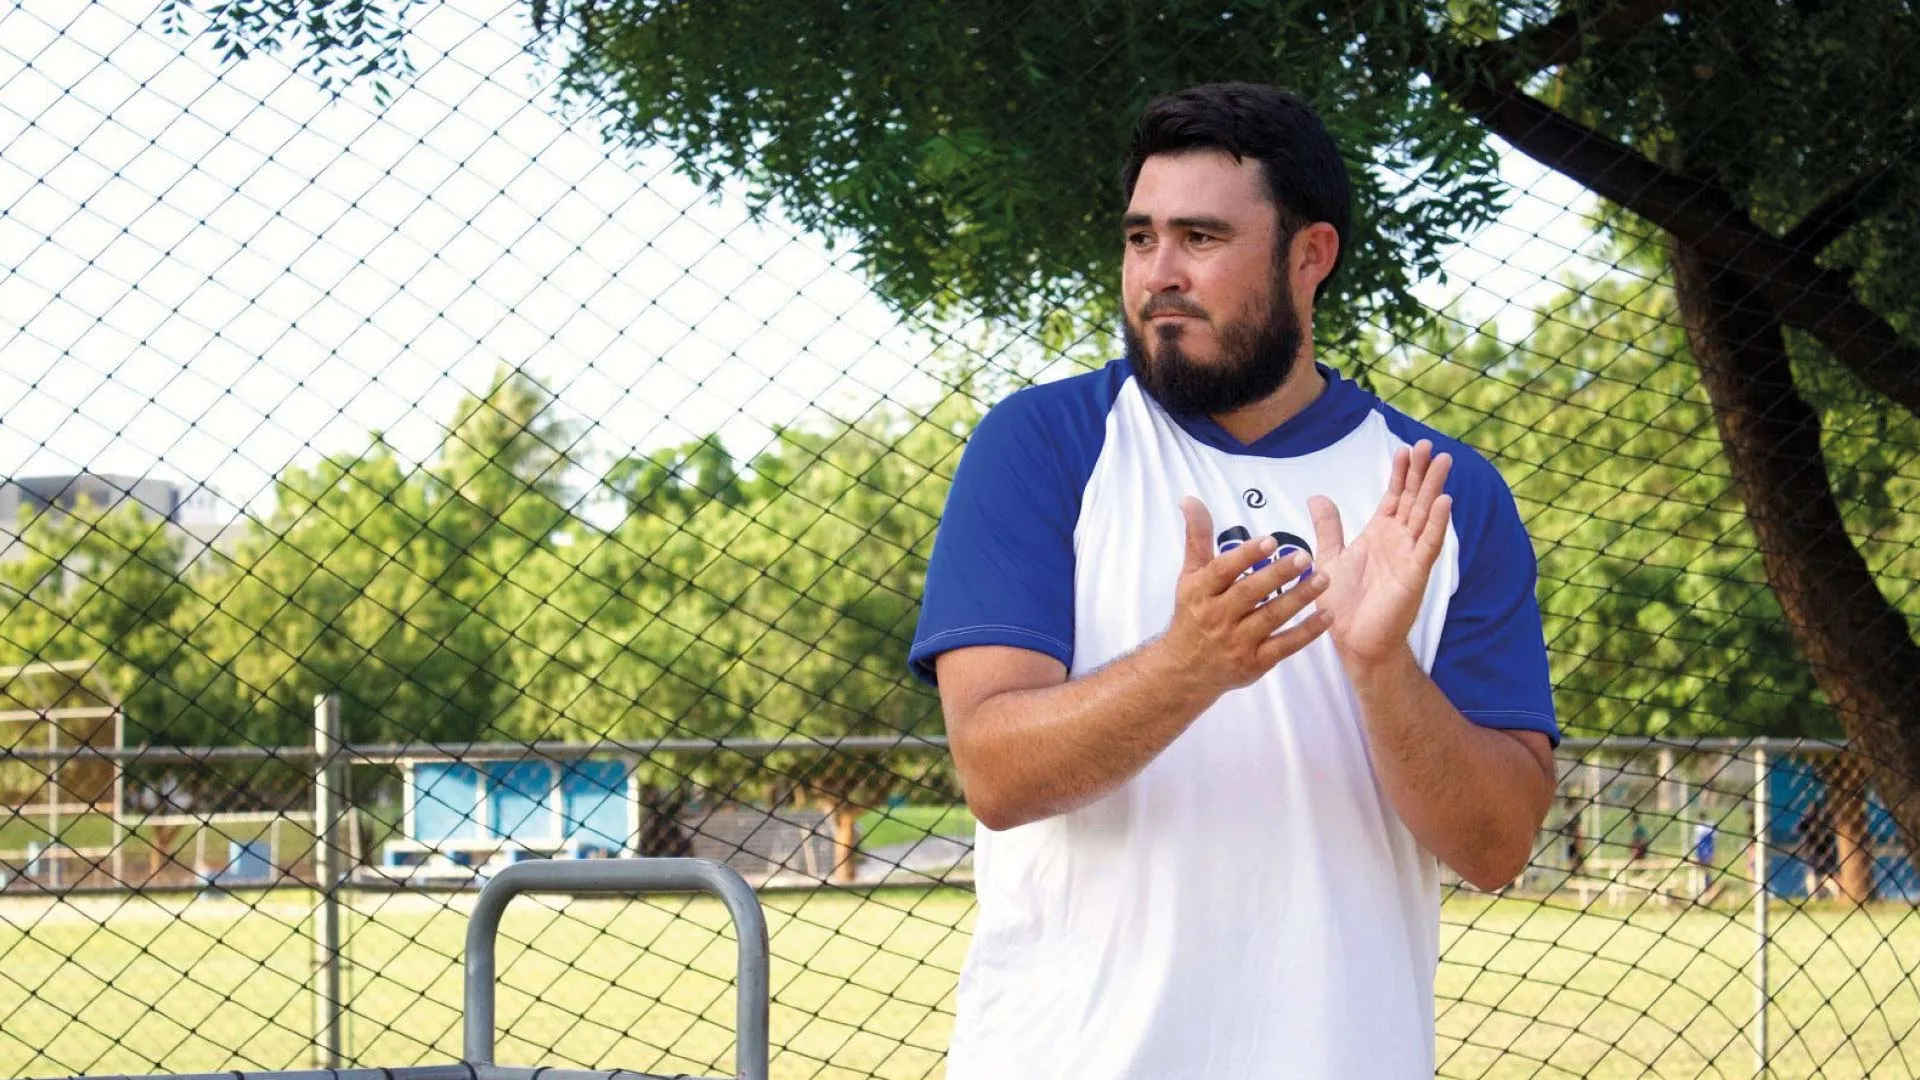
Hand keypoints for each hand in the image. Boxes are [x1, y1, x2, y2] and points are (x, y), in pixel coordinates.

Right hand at [1160, 497, 1331, 695]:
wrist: (1184, 669)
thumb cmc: (1192, 614)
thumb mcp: (1190, 576)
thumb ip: (1198, 537)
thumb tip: (1191, 499)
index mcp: (1201, 592)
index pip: (1223, 571)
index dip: (1247, 556)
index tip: (1271, 540)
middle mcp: (1217, 617)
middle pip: (1250, 593)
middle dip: (1278, 575)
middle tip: (1305, 557)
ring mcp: (1236, 642)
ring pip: (1271, 618)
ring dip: (1298, 598)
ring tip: (1323, 579)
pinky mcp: (1254, 663)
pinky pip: (1284, 646)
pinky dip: (1306, 632)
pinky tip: (1326, 616)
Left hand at [1308, 440, 1452, 667]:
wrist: (1353, 641)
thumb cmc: (1343, 604)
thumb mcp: (1330, 557)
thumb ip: (1328, 527)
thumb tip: (1317, 497)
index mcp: (1379, 535)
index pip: (1394, 497)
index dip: (1401, 473)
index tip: (1406, 449)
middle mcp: (1398, 541)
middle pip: (1414, 499)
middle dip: (1422, 472)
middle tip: (1431, 445)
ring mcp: (1409, 556)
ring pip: (1425, 515)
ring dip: (1434, 488)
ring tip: (1443, 462)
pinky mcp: (1415, 574)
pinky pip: (1428, 544)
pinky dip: (1437, 523)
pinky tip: (1446, 501)